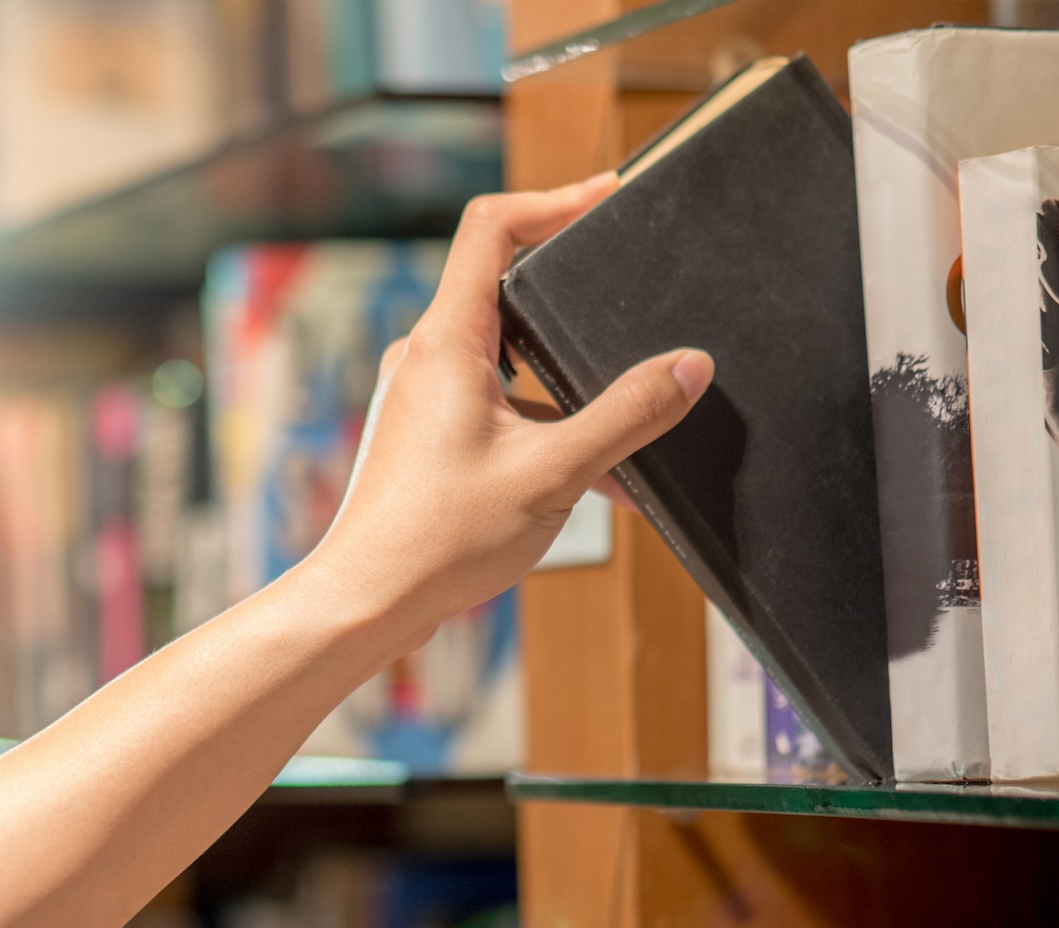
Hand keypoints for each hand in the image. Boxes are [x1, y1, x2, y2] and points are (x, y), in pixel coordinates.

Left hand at [298, 173, 713, 653]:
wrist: (370, 601)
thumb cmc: (438, 539)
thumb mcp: (555, 471)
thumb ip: (628, 415)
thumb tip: (688, 369)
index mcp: (447, 341)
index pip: (492, 226)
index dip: (554, 198)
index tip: (607, 196)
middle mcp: (427, 357)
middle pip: (507, 289)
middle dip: (573, 296)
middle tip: (627, 293)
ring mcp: (425, 397)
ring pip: (510, 359)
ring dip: (567, 383)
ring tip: (625, 414)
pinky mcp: (430, 437)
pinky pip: (499, 407)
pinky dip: (547, 426)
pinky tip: (598, 476)